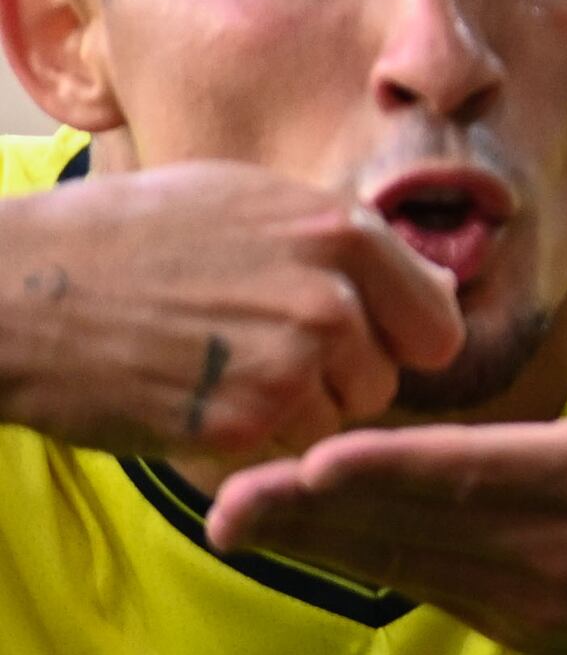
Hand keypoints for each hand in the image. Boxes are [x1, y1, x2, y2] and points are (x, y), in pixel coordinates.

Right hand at [0, 157, 460, 464]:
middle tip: (247, 349)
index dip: (394, 341)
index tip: (350, 341)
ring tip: (212, 368)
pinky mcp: (246, 423)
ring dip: (291, 414)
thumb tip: (436, 284)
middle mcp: (330, 298)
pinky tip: (192, 400)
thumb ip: (343, 242)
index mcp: (339, 233)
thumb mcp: (244, 201)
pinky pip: (286, 454)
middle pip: (384, 380)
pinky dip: (249, 443)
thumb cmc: (123, 238)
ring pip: (337, 423)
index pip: (436, 325)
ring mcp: (290, 364)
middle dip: (333, 379)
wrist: (14, 290)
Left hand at [203, 329, 566, 654]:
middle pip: (416, 524)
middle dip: (317, 513)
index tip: (321, 463)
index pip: (482, 475)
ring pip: (400, 558)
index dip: (399, 472)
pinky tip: (292, 540)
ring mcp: (521, 593)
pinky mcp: (503, 618)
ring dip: (313, 541)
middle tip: (229, 499)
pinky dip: (348, 559)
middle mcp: (550, 550)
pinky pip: (412, 582)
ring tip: (231, 520)